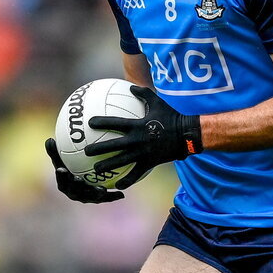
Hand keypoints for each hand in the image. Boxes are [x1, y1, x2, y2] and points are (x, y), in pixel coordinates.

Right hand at [45, 138, 123, 202]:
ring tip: (101, 189)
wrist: (82, 176)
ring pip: (91, 197)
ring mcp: (88, 197)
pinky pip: (107, 198)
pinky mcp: (100, 198)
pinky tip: (122, 194)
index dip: (61, 178)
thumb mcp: (62, 158)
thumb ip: (55, 151)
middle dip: (76, 187)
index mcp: (65, 185)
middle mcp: (76, 194)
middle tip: (79, 179)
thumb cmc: (69, 165)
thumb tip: (49, 139)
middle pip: (75, 192)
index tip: (61, 169)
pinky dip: (113, 196)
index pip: (62, 183)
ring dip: (96, 194)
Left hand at [84, 86, 201, 190]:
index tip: (89, 123)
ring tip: (95, 170)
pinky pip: (136, 174)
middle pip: (112, 145)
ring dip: (107, 166)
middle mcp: (137, 140)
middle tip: (85, 151)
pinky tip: (118, 186)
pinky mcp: (149, 163)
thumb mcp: (158, 102)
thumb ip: (143, 93)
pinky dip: (127, 180)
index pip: (115, 123)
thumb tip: (131, 86)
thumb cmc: (172, 117)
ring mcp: (142, 153)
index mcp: (137, 125)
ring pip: (120, 161)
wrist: (186, 135)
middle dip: (97, 148)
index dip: (101, 122)